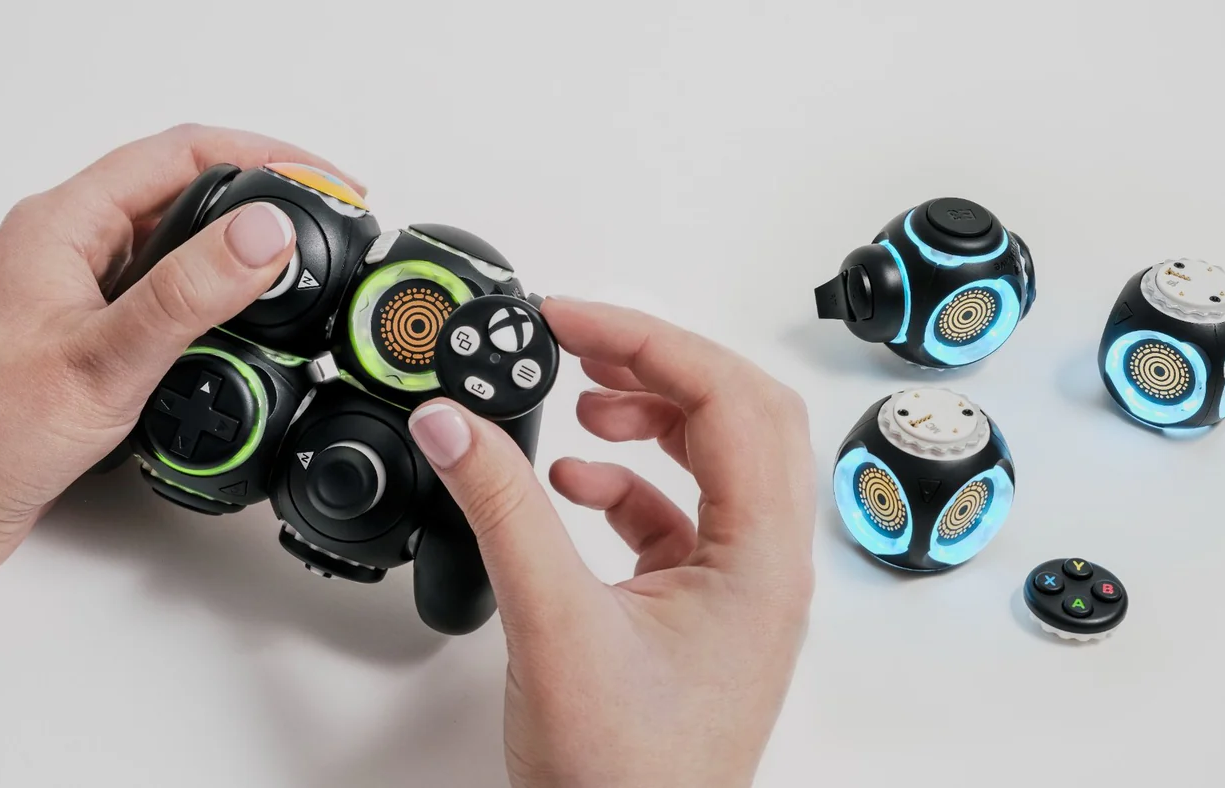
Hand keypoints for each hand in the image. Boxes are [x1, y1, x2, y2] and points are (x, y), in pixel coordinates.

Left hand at [0, 124, 361, 596]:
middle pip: (185, 189)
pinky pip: (164, 296)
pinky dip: (216, 301)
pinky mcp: (87, 336)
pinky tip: (242, 330)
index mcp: (63, 226)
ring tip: (299, 272)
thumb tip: (264, 233)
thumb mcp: (104, 359)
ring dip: (240, 251)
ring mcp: (78, 292)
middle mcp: (69, 248)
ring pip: (176, 245)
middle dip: (264, 197)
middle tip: (326, 220)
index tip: (327, 182)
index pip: (183, 153)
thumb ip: (189, 294)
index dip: (266, 155)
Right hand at [406, 298, 815, 787]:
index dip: (648, 340)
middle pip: (740, 415)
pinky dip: (630, 482)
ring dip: (652, 416)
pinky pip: (681, 515)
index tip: (571, 318)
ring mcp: (738, 589)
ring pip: (717, 461)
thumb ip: (501, 511)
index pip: (729, 400)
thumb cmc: (626, 780)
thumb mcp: (553, 625)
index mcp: (762, 560)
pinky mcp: (700, 610)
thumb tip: (456, 425)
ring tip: (582, 397)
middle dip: (660, 364)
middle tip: (584, 338)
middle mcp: (767, 567)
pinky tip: (574, 482)